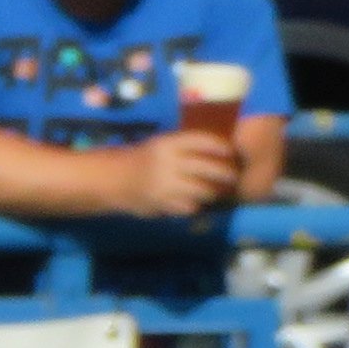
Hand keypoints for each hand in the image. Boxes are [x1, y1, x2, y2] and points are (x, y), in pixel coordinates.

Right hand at [124, 128, 242, 215]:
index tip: (232, 151)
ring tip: (216, 191)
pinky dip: (196, 205)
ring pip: (203, 190)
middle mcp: (168, 163)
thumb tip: (222, 148)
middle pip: (208, 168)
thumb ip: (186, 147)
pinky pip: (190, 207)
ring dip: (212, 192)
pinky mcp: (162, 203)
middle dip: (226, 173)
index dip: (220, 146)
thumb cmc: (144, 160)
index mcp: (167, 144)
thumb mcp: (161, 146)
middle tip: (234, 176)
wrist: (114, 179)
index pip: (202, 141)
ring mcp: (165, 185)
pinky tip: (195, 202)